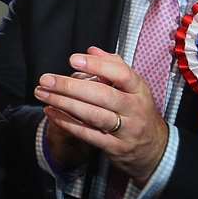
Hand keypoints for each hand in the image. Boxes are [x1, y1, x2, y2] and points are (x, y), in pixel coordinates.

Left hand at [34, 46, 169, 184]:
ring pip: (93, 115)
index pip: (121, 74)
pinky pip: (88, 135)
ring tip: (42, 93)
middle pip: (102, 95)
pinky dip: (67, 123)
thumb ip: (113, 66)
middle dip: (71, 86)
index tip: (73, 59)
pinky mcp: (115, 147)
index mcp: (139, 90)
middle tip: (46, 79)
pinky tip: (51, 112)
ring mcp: (126, 130)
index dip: (97, 66)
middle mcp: (134, 109)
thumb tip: (92, 51)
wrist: (154, 147)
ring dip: (64, 103)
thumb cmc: (137, 109)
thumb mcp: (133, 86)